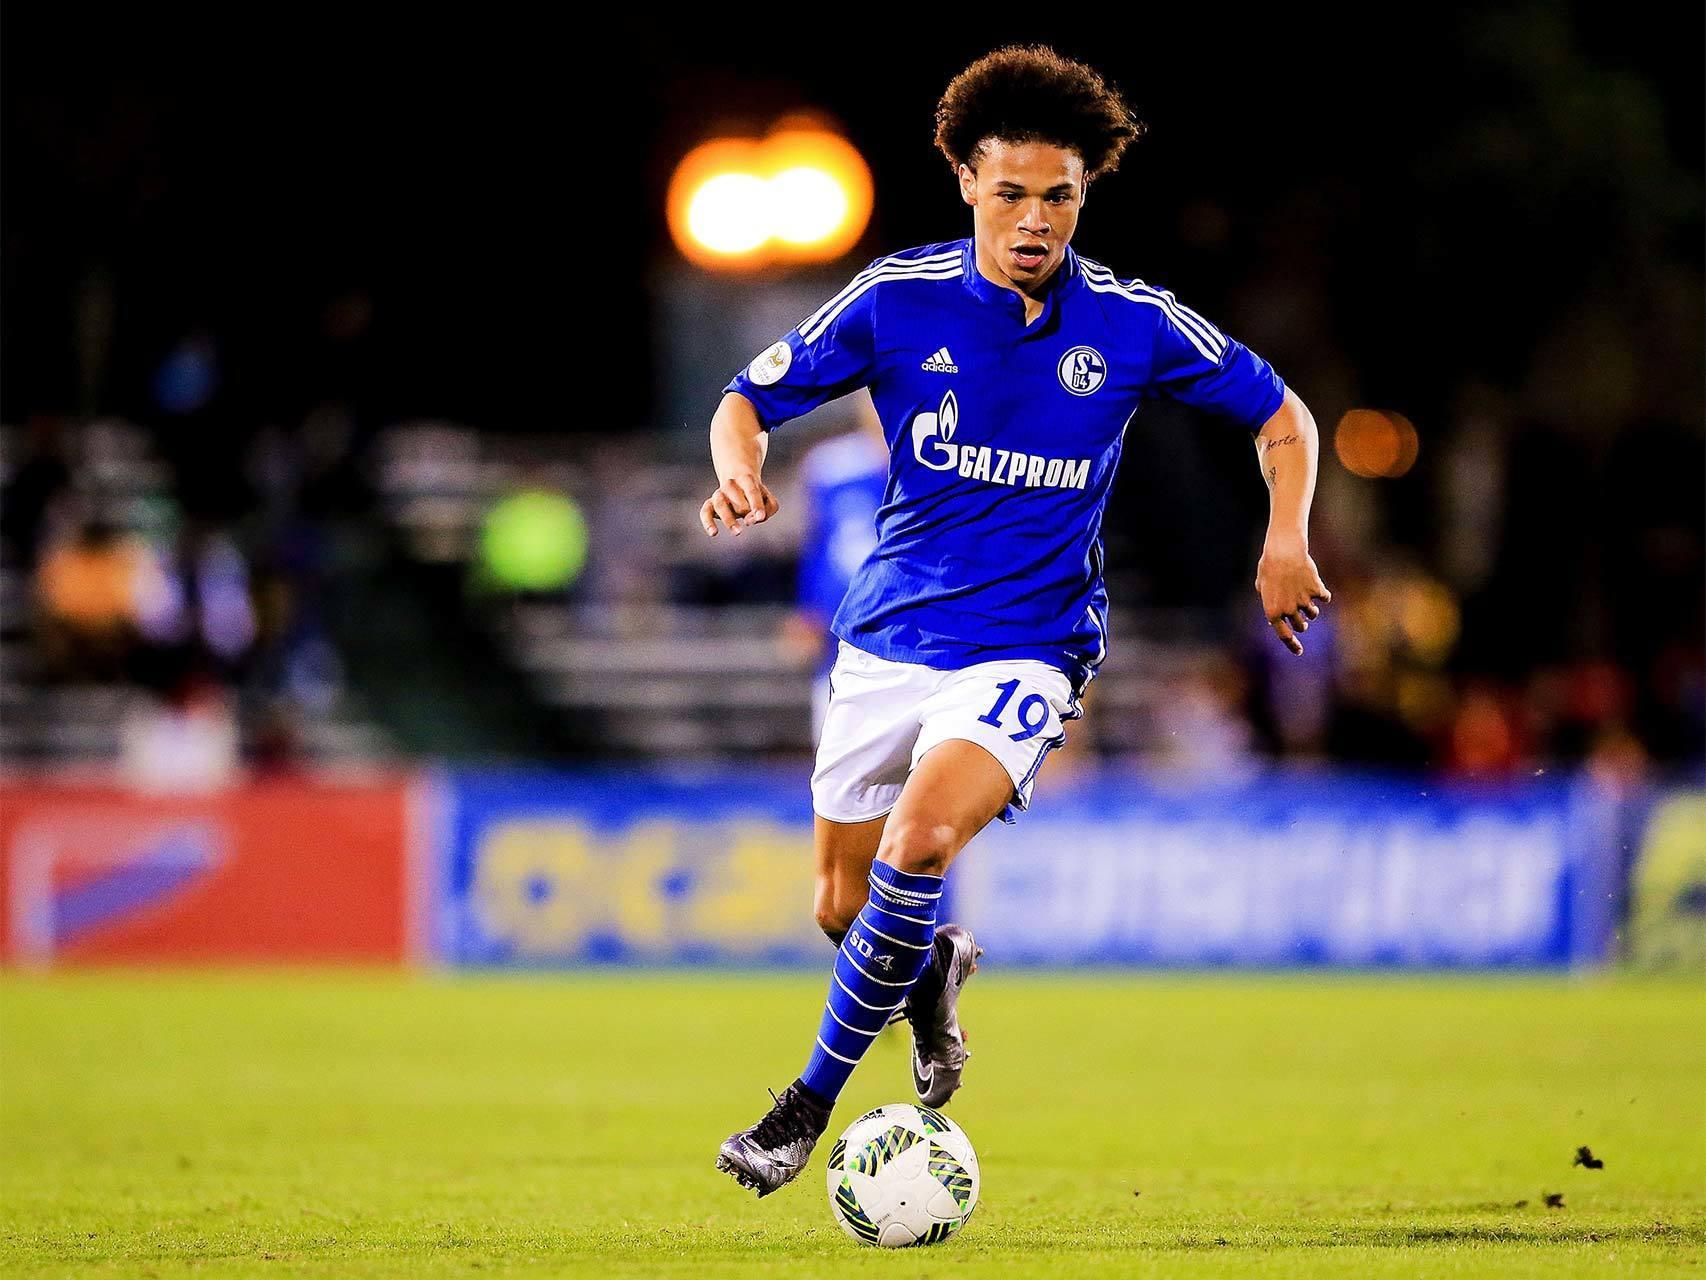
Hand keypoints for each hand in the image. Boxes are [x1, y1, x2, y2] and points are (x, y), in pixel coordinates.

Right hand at [700, 472, 778, 536]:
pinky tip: (713, 533)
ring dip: (728, 519)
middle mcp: (730, 485)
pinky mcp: (710, 504)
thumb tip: (752, 520)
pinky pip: (705, 512)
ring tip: (738, 532)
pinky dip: (708, 522)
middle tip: (750, 521)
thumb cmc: (756, 496)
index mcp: (746, 479)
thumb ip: (768, 509)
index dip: (756, 505)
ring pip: (720, 504)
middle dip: (745, 510)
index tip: (760, 517)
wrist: (739, 482)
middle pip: (736, 498)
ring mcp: (719, 494)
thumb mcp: (768, 499)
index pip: (751, 491)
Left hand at [1256, 535, 1330, 655]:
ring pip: (1313, 614)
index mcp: (1272, 612)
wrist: (1284, 552)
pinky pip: (1324, 598)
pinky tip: (1320, 589)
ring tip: (1308, 602)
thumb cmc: (1269, 566)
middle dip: (1303, 625)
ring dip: (1312, 611)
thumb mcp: (1262, 584)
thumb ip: (1268, 599)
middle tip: (1304, 622)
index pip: (1284, 636)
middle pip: (1302, 626)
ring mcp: (1304, 601)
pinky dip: (1323, 595)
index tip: (1299, 651)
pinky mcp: (1316, 590)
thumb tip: (1274, 612)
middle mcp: (1288, 610)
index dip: (1292, 645)